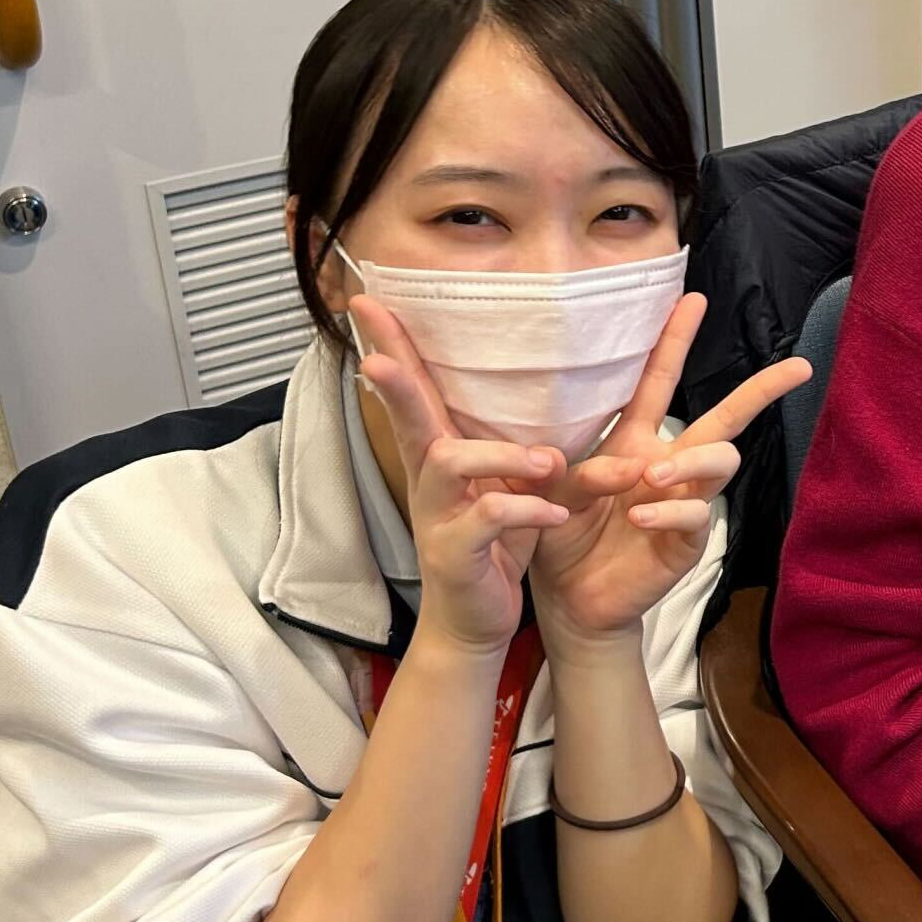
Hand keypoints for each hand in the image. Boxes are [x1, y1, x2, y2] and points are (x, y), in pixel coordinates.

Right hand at [351, 299, 572, 657]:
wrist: (476, 623)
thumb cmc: (495, 542)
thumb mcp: (505, 482)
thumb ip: (514, 438)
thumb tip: (543, 383)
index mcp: (441, 453)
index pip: (414, 388)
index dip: (390, 343)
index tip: (365, 298)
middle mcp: (429, 477)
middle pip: (405, 416)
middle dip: (393, 381)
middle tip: (375, 355)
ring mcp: (437, 515)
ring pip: (448, 463)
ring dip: (500, 455)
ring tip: (548, 463)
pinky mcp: (455, 552)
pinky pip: (487, 520)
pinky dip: (525, 510)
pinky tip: (556, 513)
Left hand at [529, 293, 810, 656]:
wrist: (570, 599)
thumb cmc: (561, 536)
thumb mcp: (547, 490)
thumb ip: (563, 467)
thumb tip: (611, 460)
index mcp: (637, 440)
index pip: (659, 381)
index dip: (675, 340)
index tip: (694, 298)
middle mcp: (670, 464)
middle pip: (726, 418)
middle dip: (761, 390)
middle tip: (796, 367)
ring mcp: (685, 501)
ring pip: (720, 462)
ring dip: (692, 462)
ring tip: (651, 477)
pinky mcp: (688, 541)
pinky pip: (697, 514)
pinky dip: (669, 510)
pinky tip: (640, 515)